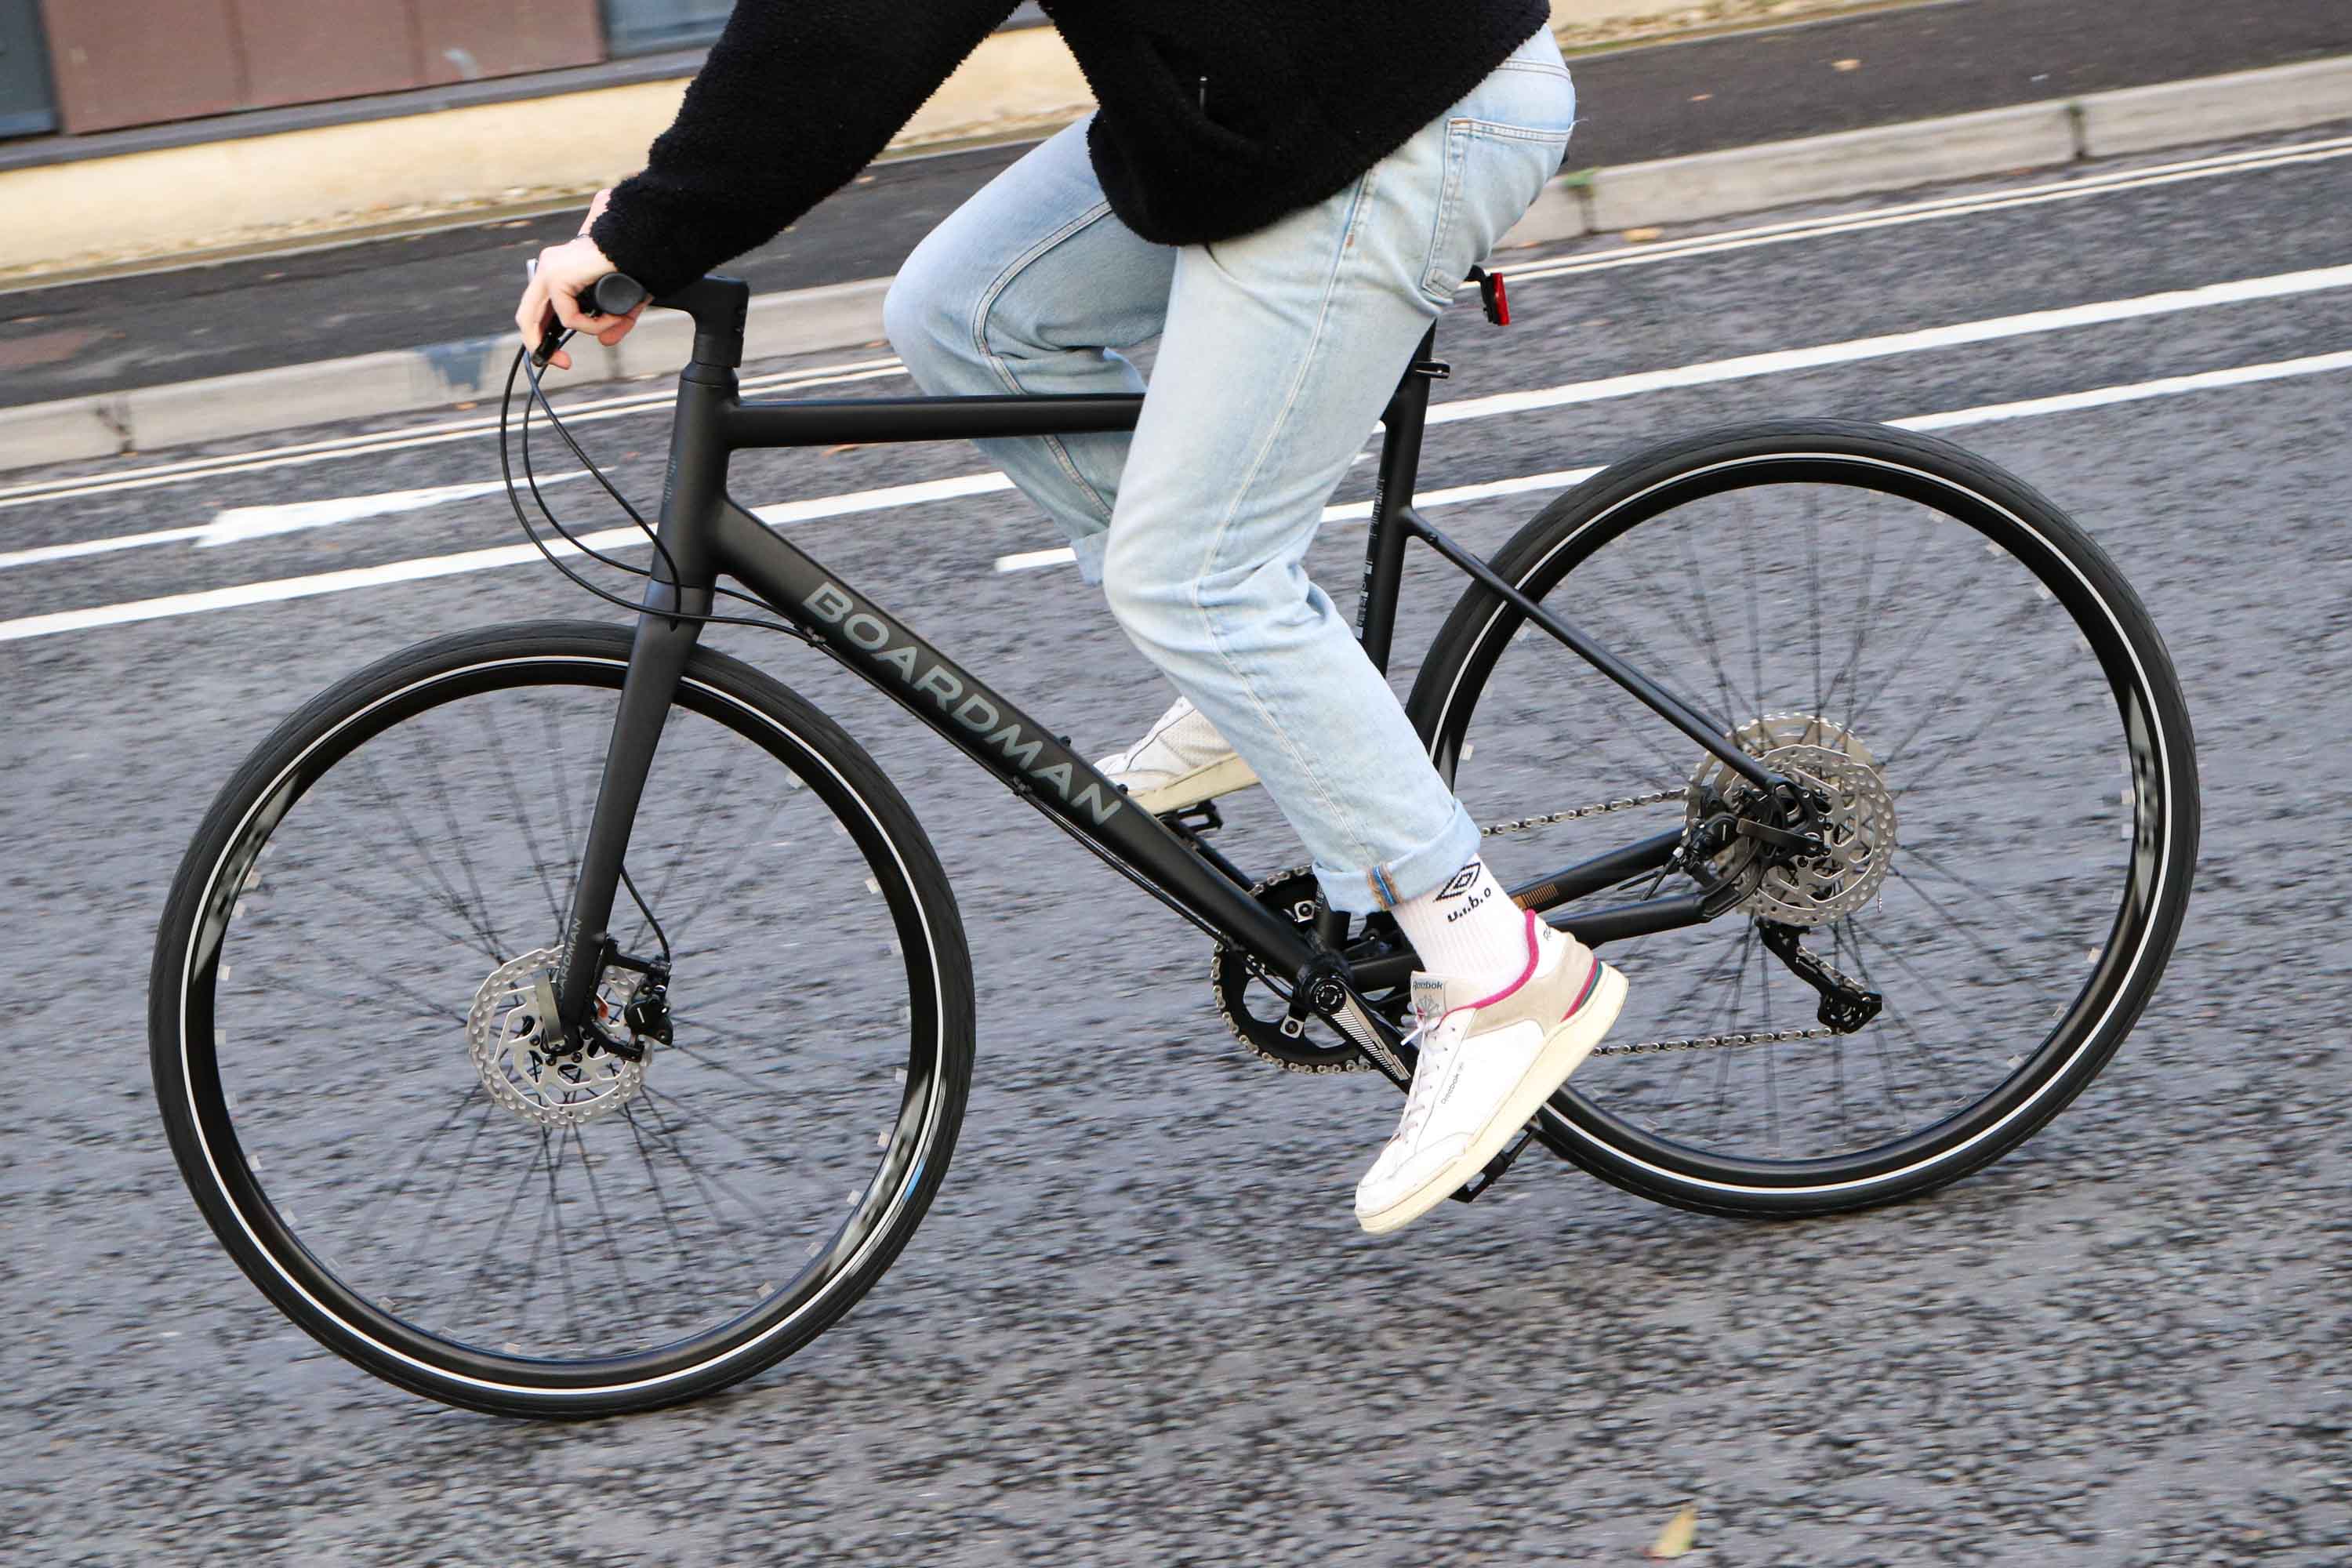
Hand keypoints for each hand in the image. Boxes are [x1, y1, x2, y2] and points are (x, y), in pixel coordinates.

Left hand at [514, 187, 644, 369]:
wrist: (641, 243)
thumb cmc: (632, 263)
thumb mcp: (621, 302)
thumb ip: (612, 323)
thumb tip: (604, 342)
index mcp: (556, 270)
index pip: (536, 309)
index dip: (542, 336)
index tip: (560, 357)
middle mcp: (548, 267)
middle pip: (526, 316)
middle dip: (539, 345)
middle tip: (562, 362)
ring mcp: (550, 270)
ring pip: (547, 320)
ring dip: (586, 329)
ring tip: (613, 322)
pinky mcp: (558, 277)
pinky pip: (569, 317)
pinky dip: (592, 325)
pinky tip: (612, 317)